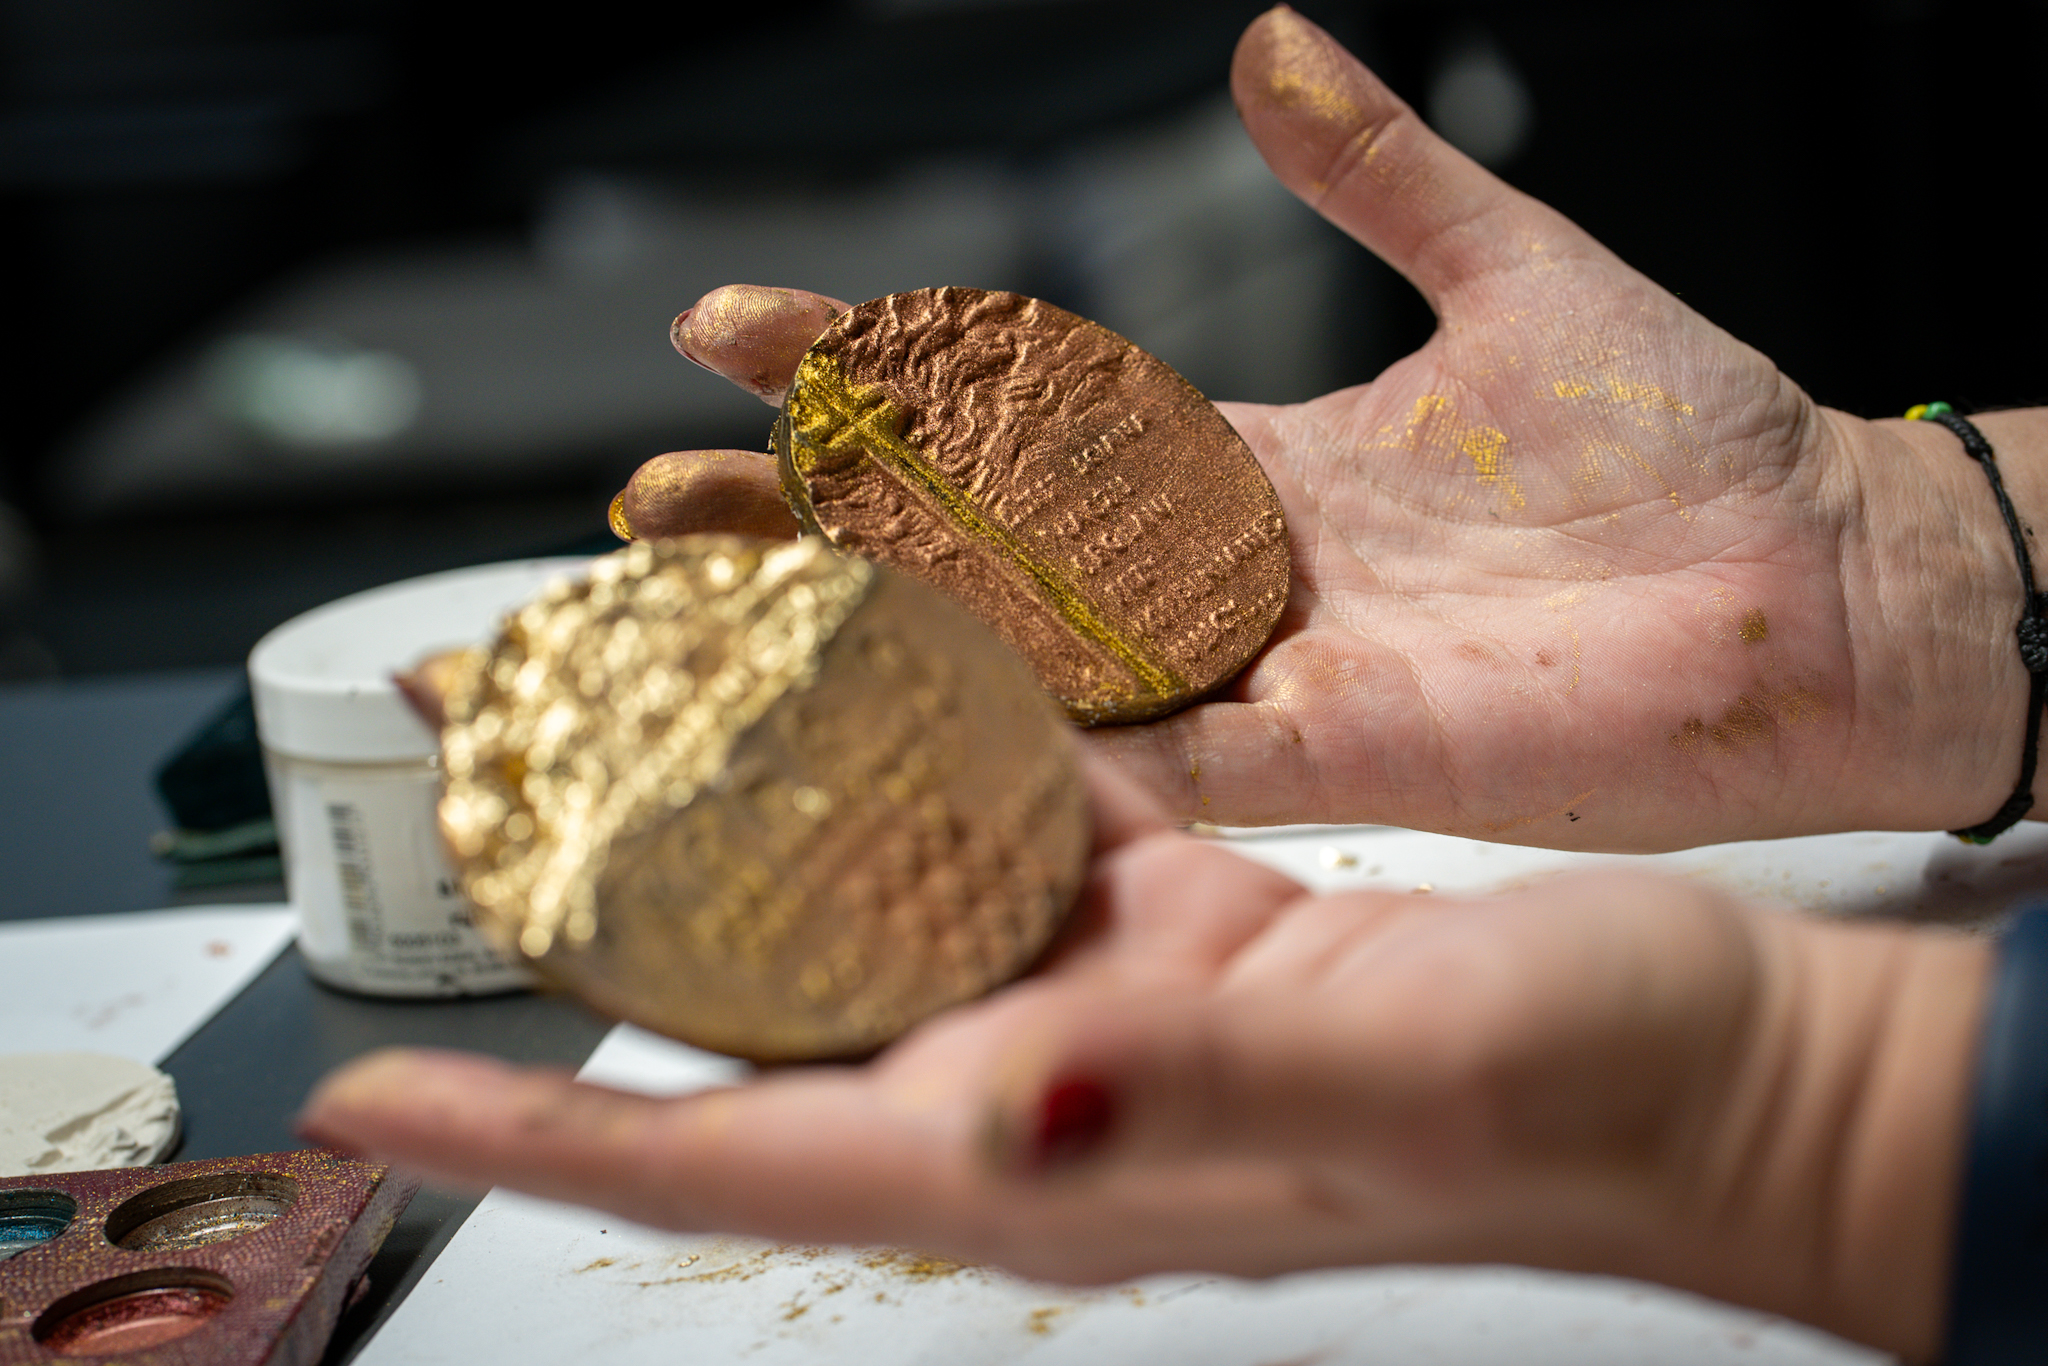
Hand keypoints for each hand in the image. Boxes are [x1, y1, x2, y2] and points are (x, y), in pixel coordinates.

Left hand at [301, 755, 1985, 1361]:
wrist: (1711, 1064)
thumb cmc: (1594, 1094)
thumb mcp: (1405, 1084)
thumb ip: (1193, 1097)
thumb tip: (1001, 1113)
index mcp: (1060, 1154)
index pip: (739, 1158)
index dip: (539, 1133)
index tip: (369, 1101)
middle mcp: (1045, 1081)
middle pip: (754, 1013)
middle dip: (585, 929)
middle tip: (458, 804)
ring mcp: (1101, 995)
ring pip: (859, 897)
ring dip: (729, 816)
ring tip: (608, 711)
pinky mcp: (1170, 914)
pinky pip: (994, 820)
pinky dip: (911, 742)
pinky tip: (858, 665)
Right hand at [621, 8, 2047, 850]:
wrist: (1832, 587)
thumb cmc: (1700, 444)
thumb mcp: (1510, 265)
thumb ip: (1374, 171)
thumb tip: (1263, 43)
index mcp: (1251, 462)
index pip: (1017, 406)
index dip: (872, 364)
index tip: (733, 322)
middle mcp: (1230, 578)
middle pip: (975, 548)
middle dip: (809, 517)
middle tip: (650, 498)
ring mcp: (1266, 673)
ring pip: (1022, 655)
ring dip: (863, 632)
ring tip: (707, 609)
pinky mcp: (1331, 757)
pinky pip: (1142, 757)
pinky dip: (1019, 748)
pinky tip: (885, 734)